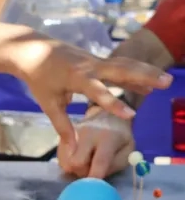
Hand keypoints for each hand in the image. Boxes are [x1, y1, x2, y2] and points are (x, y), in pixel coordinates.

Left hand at [6, 36, 170, 150]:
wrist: (33, 50)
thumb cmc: (39, 79)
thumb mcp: (49, 104)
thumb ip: (63, 126)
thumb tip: (72, 149)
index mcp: (76, 77)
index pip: (98, 92)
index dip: (114, 104)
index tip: (131, 116)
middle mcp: (90, 66)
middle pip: (121, 70)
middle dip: (144, 76)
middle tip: (166, 83)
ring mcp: (94, 60)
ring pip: (124, 64)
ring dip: (145, 71)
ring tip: (165, 81)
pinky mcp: (96, 60)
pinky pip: (119, 66)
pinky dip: (134, 72)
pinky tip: (147, 83)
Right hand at [57, 109, 134, 178]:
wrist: (105, 114)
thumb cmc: (119, 136)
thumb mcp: (128, 150)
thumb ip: (115, 165)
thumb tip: (98, 177)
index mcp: (107, 137)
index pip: (99, 161)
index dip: (95, 178)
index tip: (94, 188)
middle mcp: (86, 134)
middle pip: (76, 163)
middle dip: (82, 173)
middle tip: (90, 172)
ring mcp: (71, 135)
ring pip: (66, 163)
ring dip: (74, 170)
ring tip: (85, 165)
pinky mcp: (62, 139)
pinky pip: (61, 160)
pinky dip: (68, 165)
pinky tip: (77, 161)